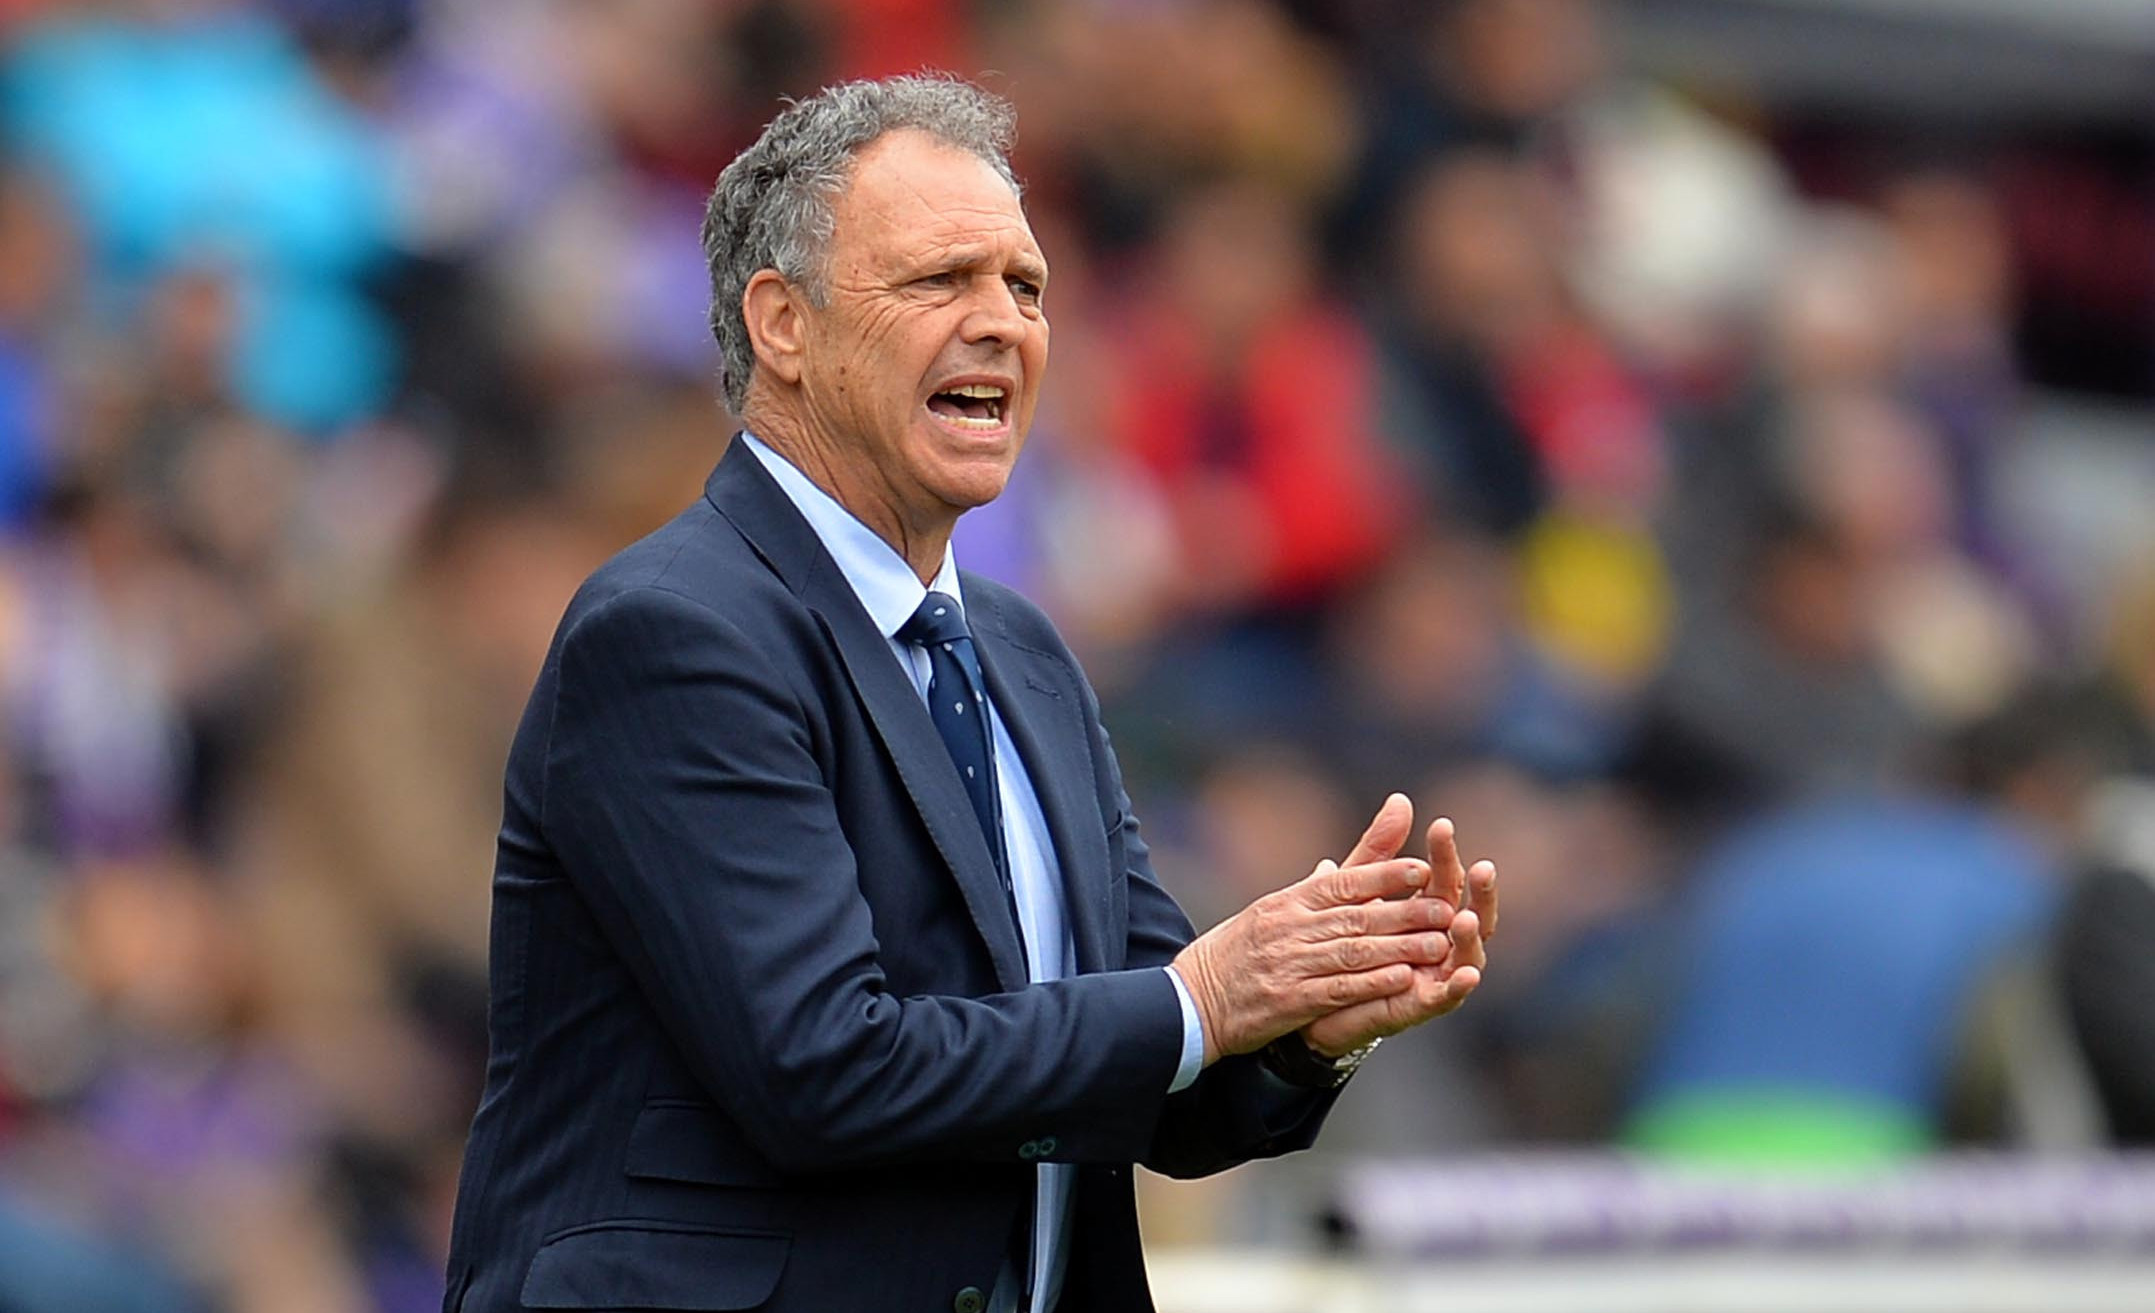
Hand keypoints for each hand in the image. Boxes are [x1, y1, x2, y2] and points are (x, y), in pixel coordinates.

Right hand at [1171, 850, 1454, 1064]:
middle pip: (1357, 916)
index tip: (1422, 870)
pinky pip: (1338, 988)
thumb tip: (1337, 862)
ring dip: (1400, 947)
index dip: (1384, 875)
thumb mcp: (1270, 911)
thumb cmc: (1235, 954)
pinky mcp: (1289, 1000)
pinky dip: (1372, 982)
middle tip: (1446, 910)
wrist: (1193, 999)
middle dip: (1406, 912)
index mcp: (1287, 902)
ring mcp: (1288, 964)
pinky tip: (1402, 979)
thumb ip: (1310, 890)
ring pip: (1354, 951)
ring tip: (1439, 944)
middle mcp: (1289, 928)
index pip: (1343, 882)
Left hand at [1300, 805, 1499, 1057]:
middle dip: (1478, 892)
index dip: (1445, 854)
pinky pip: (1445, 998)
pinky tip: (1467, 973)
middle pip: (1469, 913)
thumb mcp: (1356, 889)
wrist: (1309, 995)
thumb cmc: (1340, 938)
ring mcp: (1433, 976)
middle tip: (1482, 867)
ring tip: (1467, 917)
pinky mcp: (1418, 1007)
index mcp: (1426, 912)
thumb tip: (1400, 799)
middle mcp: (1439, 942)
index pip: (1445, 879)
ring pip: (1465, 955)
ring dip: (1471, 937)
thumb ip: (1379, 851)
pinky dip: (1458, 987)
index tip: (1441, 825)